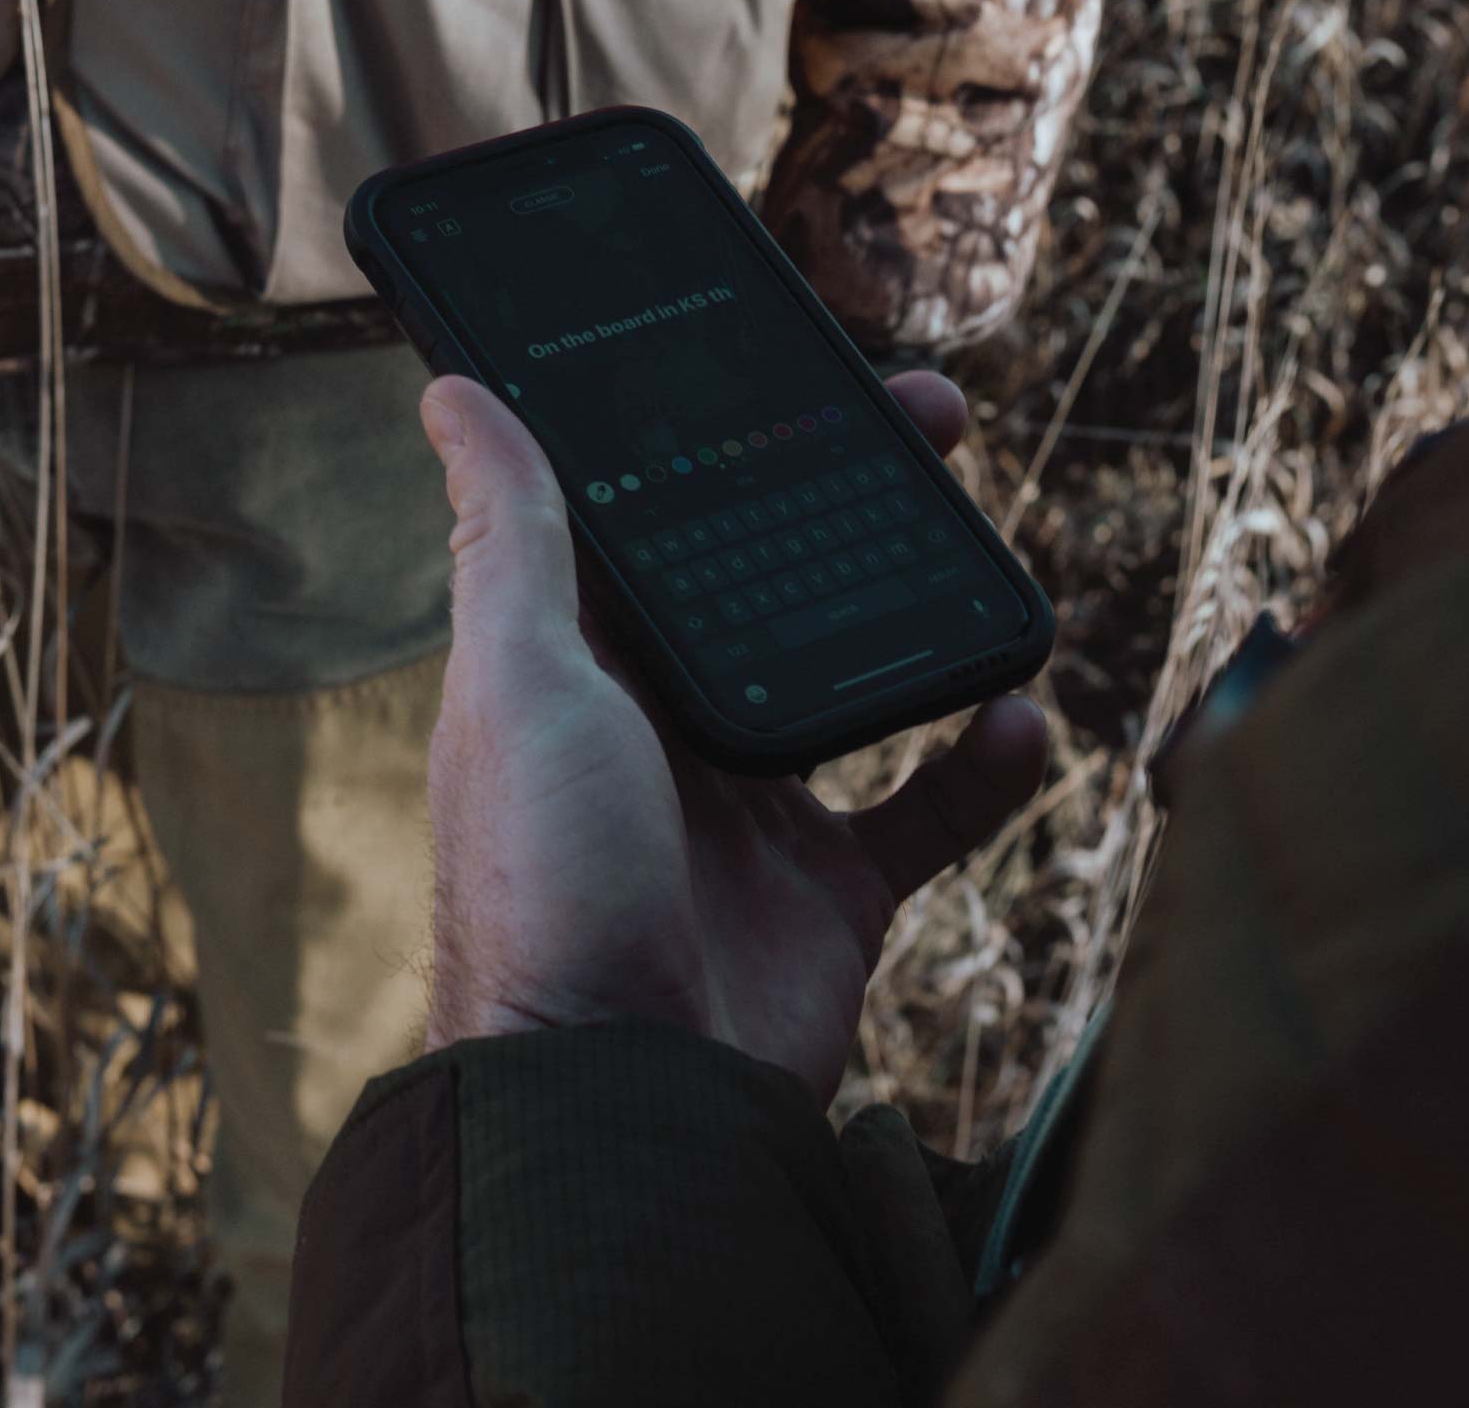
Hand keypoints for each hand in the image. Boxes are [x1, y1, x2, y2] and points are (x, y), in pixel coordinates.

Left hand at [418, 371, 1047, 1104]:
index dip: (720, 439)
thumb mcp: (521, 678)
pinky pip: (928, 809)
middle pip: (769, 580)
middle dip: (845, 497)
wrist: (624, 1099)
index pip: (661, 522)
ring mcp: (753, 808)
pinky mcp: (828, 890)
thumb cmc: (547, 880)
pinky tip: (1016, 718)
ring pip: (858, 677)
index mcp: (586, 667)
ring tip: (984, 557)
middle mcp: (666, 726)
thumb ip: (513, 538)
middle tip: (929, 422)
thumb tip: (452, 393)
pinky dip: (981, 764)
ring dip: (923, 613)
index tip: (791, 369)